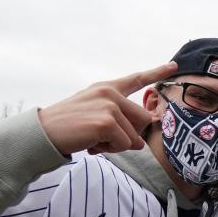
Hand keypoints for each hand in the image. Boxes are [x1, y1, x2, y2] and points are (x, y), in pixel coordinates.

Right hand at [38, 62, 176, 154]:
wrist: (43, 133)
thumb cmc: (69, 127)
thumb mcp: (95, 115)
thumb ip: (119, 120)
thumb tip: (140, 141)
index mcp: (106, 89)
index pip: (136, 79)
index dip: (157, 73)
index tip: (174, 66)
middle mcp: (109, 93)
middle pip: (143, 120)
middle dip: (128, 135)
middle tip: (103, 137)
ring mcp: (109, 106)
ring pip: (134, 136)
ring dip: (117, 145)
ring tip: (94, 139)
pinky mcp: (106, 121)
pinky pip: (124, 144)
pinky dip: (110, 150)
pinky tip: (92, 144)